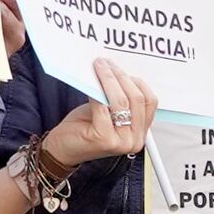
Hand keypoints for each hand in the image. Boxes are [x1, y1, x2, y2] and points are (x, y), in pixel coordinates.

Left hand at [31, 61, 157, 170]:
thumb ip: (119, 99)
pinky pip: (102, 106)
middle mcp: (134, 140)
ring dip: (108, 79)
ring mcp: (121, 141)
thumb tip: (117, 72)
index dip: (135, 81)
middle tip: (105, 64)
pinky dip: (96, 91)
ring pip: (121, 101)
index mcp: (140, 133)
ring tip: (98, 68)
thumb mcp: (108, 112)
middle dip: (120, 76)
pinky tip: (90, 82)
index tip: (119, 69)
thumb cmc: (84, 130)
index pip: (149, 101)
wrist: (64, 149)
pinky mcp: (104, 138)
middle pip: (137, 99)